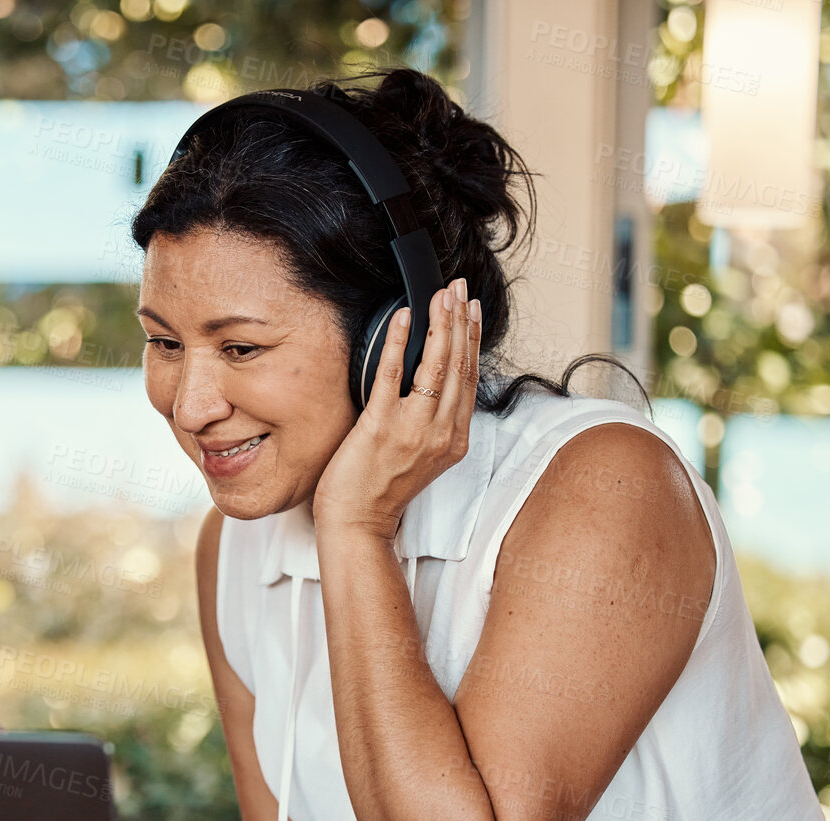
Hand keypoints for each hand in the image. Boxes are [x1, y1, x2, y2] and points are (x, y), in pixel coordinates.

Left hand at [313, 278, 480, 539]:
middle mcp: (440, 433)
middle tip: (458, 288)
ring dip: (439, 325)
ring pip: (436, 366)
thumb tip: (430, 381)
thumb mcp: (422, 455)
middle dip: (460, 321)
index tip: (471, 310)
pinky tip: (403, 318)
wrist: (357, 523)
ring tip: (439, 295)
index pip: (470, 379)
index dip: (472, 340)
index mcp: (454, 439)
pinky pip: (393, 375)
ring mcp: (412, 429)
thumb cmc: (381, 489)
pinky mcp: (381, 427)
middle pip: (458, 365)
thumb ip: (433, 422)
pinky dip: (399, 343)